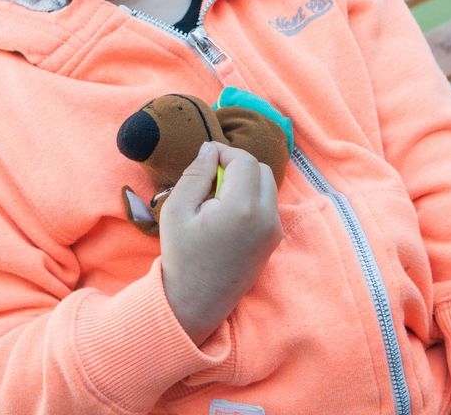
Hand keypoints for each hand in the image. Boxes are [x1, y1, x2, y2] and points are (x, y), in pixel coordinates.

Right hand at [159, 141, 282, 345]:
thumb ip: (196, 174)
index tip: (203, 159)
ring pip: (267, 185)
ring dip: (245, 180)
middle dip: (236, 164)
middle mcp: (266, 216)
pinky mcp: (273, 240)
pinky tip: (227, 213)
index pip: (243, 160)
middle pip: (260, 168)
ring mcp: (273, 229)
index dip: (222, 152)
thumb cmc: (182, 256)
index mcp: (242, 207)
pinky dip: (251, 197)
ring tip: (216, 197)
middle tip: (209, 178)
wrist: (196, 302)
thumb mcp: (176, 210)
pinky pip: (268, 203)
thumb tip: (211, 149)